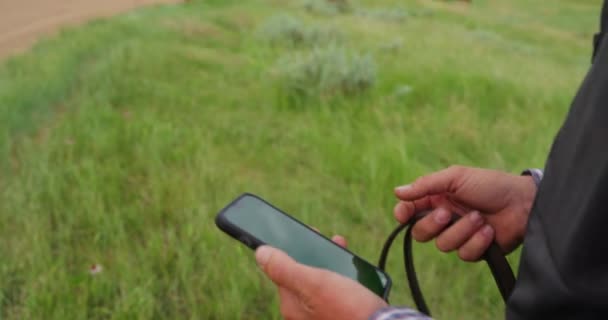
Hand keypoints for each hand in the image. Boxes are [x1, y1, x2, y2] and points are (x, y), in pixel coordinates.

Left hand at [255, 241, 386, 319]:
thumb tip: (260, 252)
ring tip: (340, 246)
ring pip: (323, 279)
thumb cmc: (347, 308)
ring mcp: (324, 314)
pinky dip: (344, 274)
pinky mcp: (343, 313)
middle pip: (304, 274)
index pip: (283, 271)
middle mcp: (305, 313)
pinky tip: (353, 266)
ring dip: (331, 260)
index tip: (301, 232)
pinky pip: (339, 289)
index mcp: (292, 305)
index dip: (291, 250)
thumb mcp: (313, 282)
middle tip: (326, 238)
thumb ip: (284, 268)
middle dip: (314, 253)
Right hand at [394, 165, 536, 260]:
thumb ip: (426, 185)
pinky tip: (489, 231)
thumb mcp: (456, 177)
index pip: (410, 211)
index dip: (403, 214)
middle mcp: (444, 218)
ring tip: (480, 218)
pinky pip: (464, 254)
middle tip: (448, 214)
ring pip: (443, 245)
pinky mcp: (474, 250)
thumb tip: (397, 192)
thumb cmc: (490, 185)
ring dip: (462, 231)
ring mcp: (458, 235)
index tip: (404, 215)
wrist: (523, 203)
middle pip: (420, 233)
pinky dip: (477, 242)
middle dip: (433, 224)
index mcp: (437, 199)